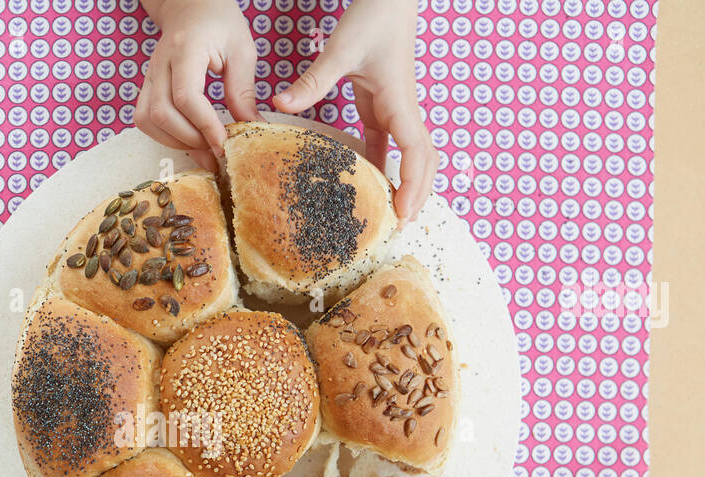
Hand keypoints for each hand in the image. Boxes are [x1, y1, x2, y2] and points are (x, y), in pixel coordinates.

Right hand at [136, 0, 260, 171]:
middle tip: (216, 151)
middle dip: (190, 140)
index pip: (186, 95)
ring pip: (148, 120)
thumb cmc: (220, 24)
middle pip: (162, 113)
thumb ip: (243, 91)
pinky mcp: (147, 86)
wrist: (191, 7)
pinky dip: (163, 136)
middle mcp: (160, 63)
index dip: (204, 126)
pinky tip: (187, 139)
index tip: (223, 145)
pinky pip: (144, 119)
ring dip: (175, 142)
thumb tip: (251, 128)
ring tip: (203, 149)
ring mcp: (149, 75)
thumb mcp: (242, 51)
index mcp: (186, 48)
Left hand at [272, 0, 438, 222]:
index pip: (416, 152)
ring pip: (413, 158)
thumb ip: (313, 80)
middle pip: (424, 163)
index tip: (402, 212)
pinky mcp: (386, 109)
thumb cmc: (374, 18)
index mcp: (400, 102)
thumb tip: (280, 105)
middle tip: (399, 228)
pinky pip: (392, 147)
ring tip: (393, 218)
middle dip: (417, 195)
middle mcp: (405, 111)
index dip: (412, 184)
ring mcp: (397, 112)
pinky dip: (387, 170)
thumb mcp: (341, 49)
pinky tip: (372, 191)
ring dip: (408, 186)